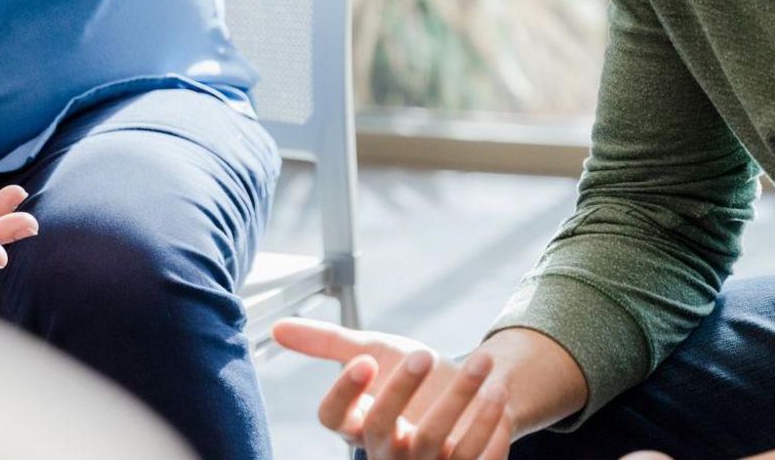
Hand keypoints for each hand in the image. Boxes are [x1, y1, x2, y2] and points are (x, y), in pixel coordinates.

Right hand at [274, 319, 512, 459]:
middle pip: (382, 428)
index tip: (364, 361)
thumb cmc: (414, 374)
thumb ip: (328, 343)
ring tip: (482, 362)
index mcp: (358, 422)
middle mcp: (385, 450)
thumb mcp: (374, 351)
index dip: (344, 392)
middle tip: (424, 351)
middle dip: (402, 389)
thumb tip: (276, 328)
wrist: (471, 391)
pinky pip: (474, 457)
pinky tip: (498, 394)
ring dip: (460, 398)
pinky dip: (488, 426)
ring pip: (433, 440)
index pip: (333, 418)